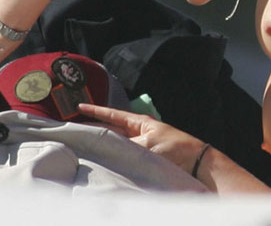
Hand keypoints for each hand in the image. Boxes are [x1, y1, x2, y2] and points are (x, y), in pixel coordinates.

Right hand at [78, 103, 202, 173]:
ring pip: (115, 143)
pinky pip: (123, 155)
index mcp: (139, 122)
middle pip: (110, 129)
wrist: (195, 162)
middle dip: (94, 128)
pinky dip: (112, 155)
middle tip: (75, 130)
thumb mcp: (148, 143)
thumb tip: (109, 148)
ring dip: (102, 143)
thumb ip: (126, 145)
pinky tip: (103, 160)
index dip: (95, 111)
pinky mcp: (143, 158)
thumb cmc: (175, 148)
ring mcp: (139, 145)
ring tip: (85, 144)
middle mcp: (138, 132)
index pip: (112, 115)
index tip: (79, 107)